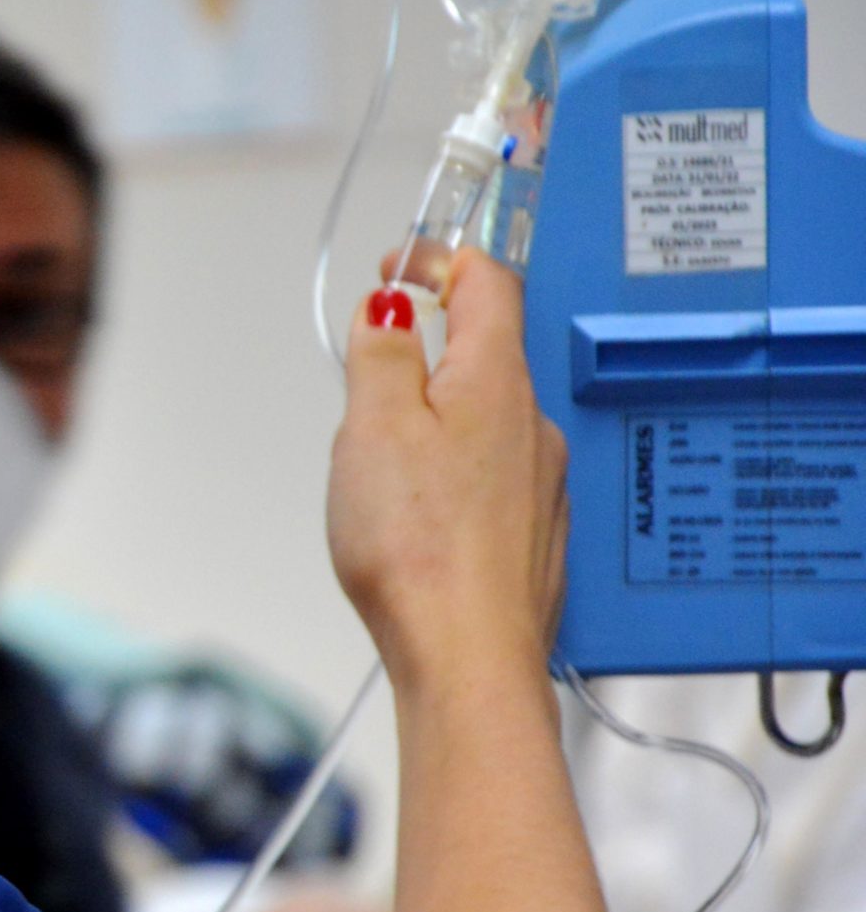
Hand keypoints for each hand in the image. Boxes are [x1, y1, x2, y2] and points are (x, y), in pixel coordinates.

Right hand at [325, 249, 567, 687]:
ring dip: (439, 416)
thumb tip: (387, 309)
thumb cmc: (419, 548)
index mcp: (495, 380)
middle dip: (428, 347)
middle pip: (487, 352)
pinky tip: (420, 515)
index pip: (487, 281)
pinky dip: (455, 470)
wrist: (467, 655)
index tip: (399, 265)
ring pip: (488, 419)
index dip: (441, 257)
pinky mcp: (534, 533)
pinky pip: (494, 475)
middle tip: (370, 374)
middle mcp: (532, 423)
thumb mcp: (372, 428)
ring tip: (383, 462)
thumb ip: (380, 355)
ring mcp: (541, 481)